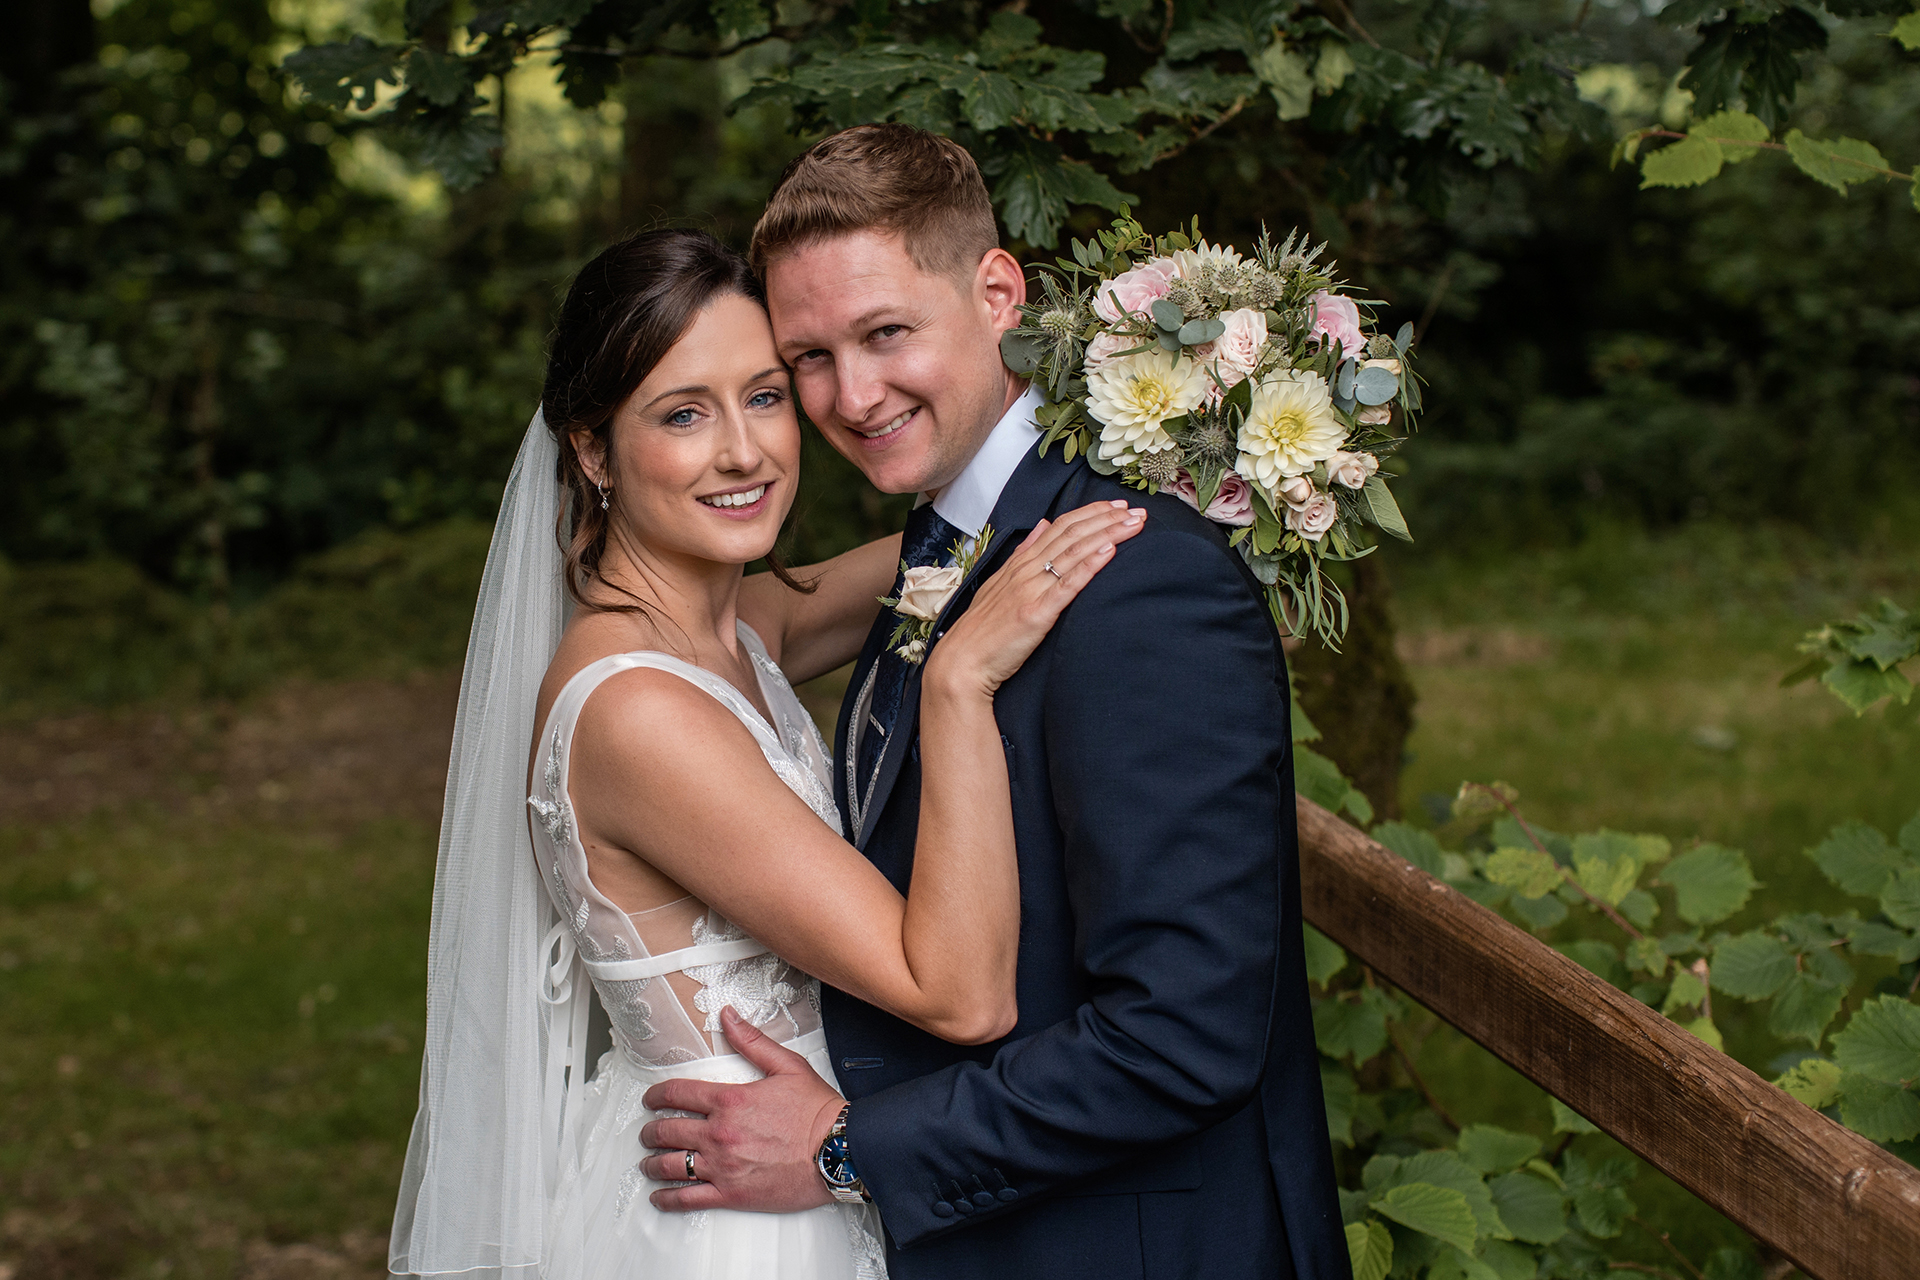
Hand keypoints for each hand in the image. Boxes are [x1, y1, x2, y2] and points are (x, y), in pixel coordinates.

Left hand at [637, 1007, 844, 1212]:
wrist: (839, 1151)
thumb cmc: (817, 1111)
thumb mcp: (787, 1066)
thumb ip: (752, 1041)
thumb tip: (727, 1016)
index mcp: (729, 1100)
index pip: (676, 1094)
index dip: (655, 1096)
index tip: (649, 1099)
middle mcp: (719, 1133)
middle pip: (666, 1131)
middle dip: (650, 1131)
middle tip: (647, 1132)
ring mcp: (723, 1166)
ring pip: (671, 1166)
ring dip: (652, 1163)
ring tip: (648, 1163)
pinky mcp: (732, 1195)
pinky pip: (688, 1199)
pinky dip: (667, 1199)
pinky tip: (658, 1197)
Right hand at [929, 499, 1144, 697]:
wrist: (961, 663)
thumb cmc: (982, 631)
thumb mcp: (999, 584)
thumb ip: (1024, 554)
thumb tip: (1043, 525)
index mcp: (1019, 564)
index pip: (1059, 527)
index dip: (1090, 513)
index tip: (1117, 507)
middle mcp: (1025, 571)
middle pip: (1071, 534)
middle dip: (1107, 519)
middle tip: (1137, 511)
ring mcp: (1030, 590)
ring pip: (1074, 553)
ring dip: (1107, 534)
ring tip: (1134, 525)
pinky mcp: (1036, 613)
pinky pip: (1067, 584)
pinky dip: (1090, 564)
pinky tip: (1110, 551)